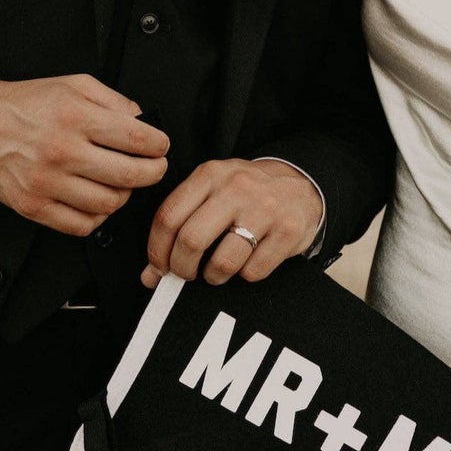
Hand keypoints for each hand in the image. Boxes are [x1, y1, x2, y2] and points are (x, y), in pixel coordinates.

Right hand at [0, 74, 169, 236]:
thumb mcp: (73, 85)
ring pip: (108, 204)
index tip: (160, 146)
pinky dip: (98, 217)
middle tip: (154, 167)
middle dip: (154, 172)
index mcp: (74, 117)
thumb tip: (143, 119)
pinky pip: (81, 225)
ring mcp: (46, 183)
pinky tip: (97, 200)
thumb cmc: (24, 104)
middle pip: (129, 176)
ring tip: (122, 182)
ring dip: (125, 195)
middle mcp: (61, 151)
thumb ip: (113, 100)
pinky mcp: (33, 206)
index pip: (136, 138)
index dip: (159, 145)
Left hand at [141, 159, 322, 288]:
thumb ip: (179, 226)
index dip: (157, 250)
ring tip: (216, 271)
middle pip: (191, 239)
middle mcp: (236, 188)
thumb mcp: (212, 194)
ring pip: (223, 260)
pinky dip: (245, 275)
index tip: (159, 268)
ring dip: (213, 276)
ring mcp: (265, 209)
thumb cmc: (246, 194)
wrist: (300, 185)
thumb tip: (150, 275)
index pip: (169, 216)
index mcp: (210, 175)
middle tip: (185, 274)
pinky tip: (247, 262)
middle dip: (182, 268)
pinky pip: (253, 271)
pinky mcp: (288, 231)